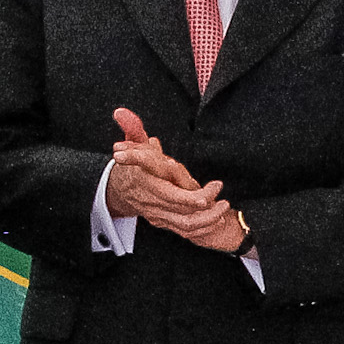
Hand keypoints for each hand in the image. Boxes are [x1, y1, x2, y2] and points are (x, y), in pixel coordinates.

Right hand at [103, 106, 235, 243]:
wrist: (120, 192)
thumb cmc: (133, 165)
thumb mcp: (133, 144)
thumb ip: (132, 128)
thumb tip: (120, 111)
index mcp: (145, 180)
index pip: (166, 189)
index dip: (190, 194)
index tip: (208, 187)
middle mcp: (151, 200)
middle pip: (180, 206)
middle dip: (202, 201)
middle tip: (219, 189)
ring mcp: (158, 214)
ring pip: (185, 224)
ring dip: (208, 218)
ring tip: (223, 206)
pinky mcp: (164, 223)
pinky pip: (186, 232)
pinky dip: (203, 227)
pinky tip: (217, 218)